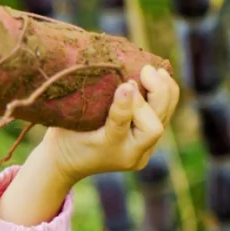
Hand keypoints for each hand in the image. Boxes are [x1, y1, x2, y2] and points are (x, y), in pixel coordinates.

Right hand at [41, 64, 181, 183]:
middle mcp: (132, 154)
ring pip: (165, 118)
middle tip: (146, 70)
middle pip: (154, 126)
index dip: (126, 103)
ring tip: (157, 71)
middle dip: (154, 95)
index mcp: (110, 150)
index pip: (123, 125)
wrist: (66, 160)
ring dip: (165, 92)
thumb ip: (89, 104)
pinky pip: (164, 114)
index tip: (125, 83)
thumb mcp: (70, 122)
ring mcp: (144, 148)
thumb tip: (113, 77)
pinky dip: (165, 95)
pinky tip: (160, 77)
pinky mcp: (148, 139)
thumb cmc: (64, 137)